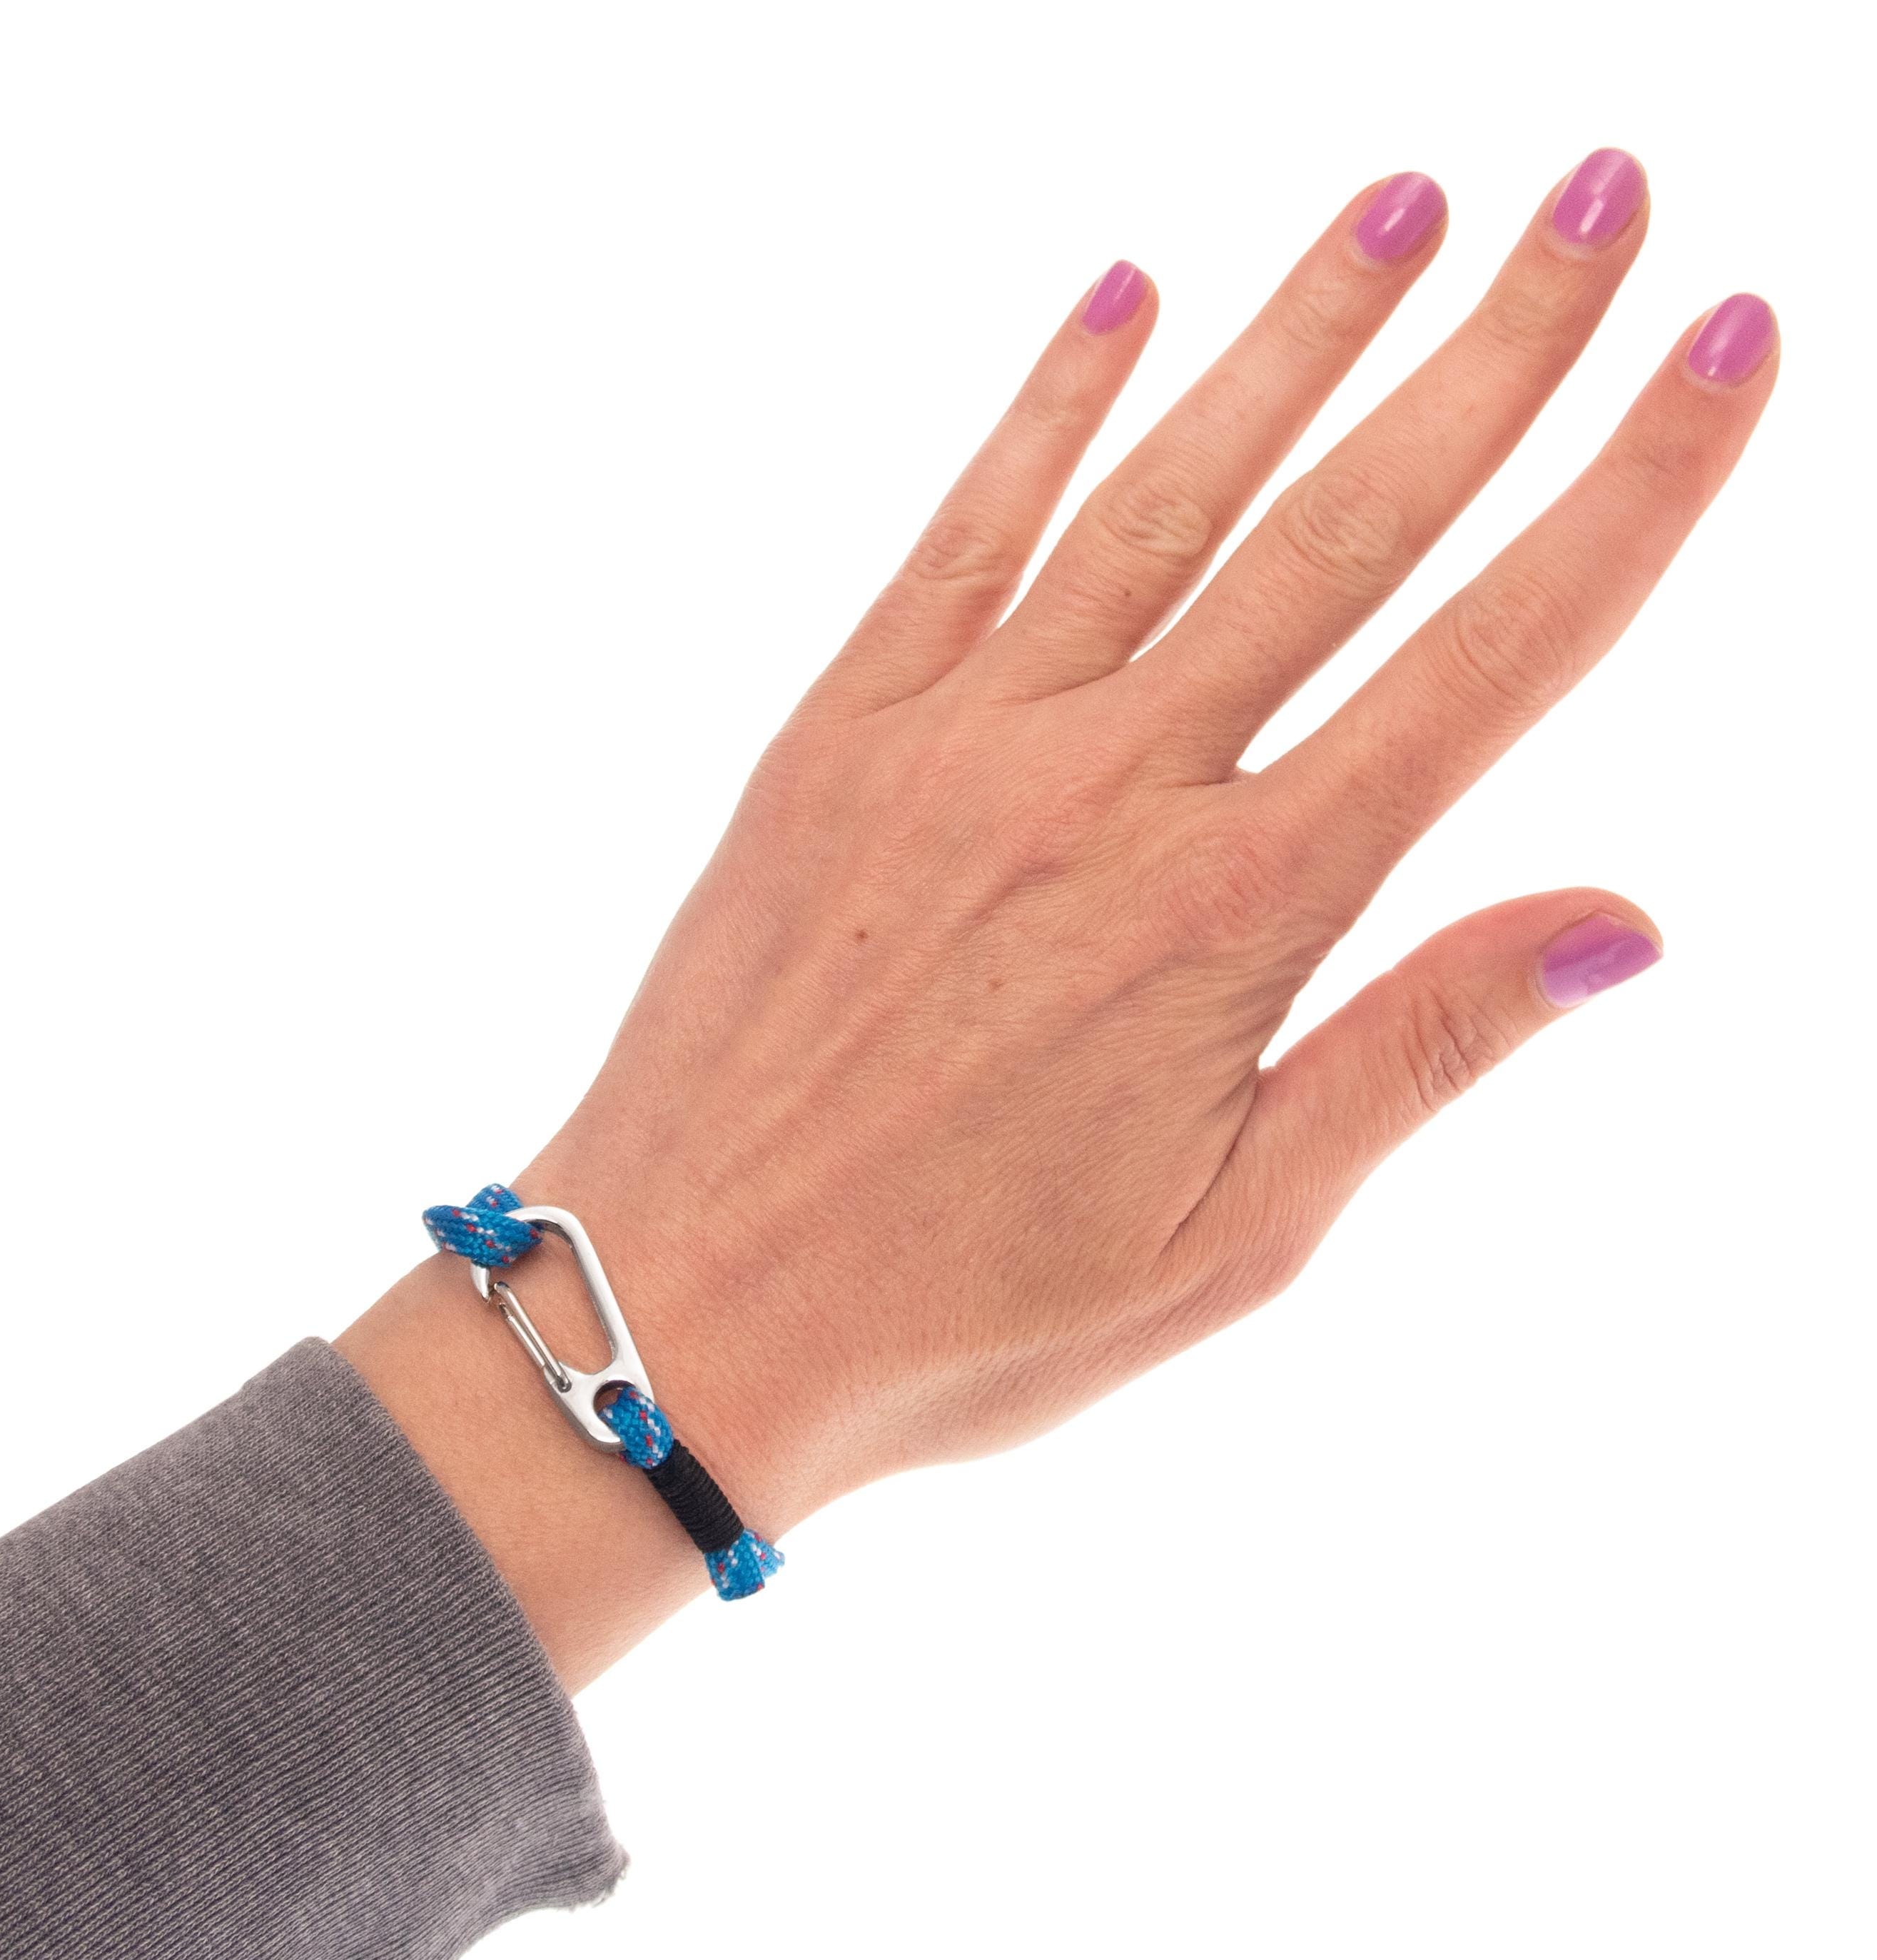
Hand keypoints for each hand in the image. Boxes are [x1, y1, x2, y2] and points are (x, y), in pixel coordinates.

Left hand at [344, 158, 1773, 1680]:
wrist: (685, 1310)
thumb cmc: (966, 1311)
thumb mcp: (1236, 1235)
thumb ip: (1419, 1049)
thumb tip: (1623, 922)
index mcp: (1233, 919)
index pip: (1485, 665)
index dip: (1627, 496)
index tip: (1725, 350)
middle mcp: (1106, 792)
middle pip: (1344, 531)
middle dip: (1495, 353)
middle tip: (1600, 197)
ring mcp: (958, 744)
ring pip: (1164, 495)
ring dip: (1294, 335)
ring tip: (1407, 203)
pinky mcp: (835, 736)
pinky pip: (957, 535)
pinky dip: (1045, 410)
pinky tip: (1123, 297)